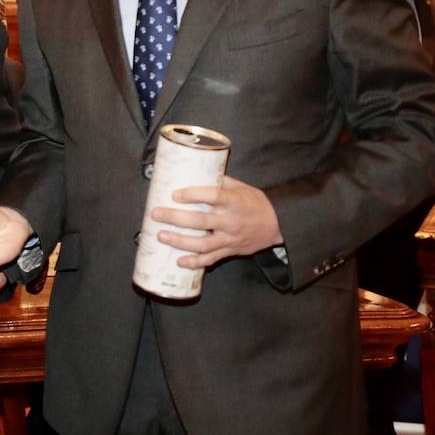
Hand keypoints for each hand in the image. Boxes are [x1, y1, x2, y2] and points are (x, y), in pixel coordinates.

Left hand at [151, 175, 282, 269]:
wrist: (277, 225)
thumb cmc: (255, 203)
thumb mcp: (241, 187)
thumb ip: (220, 182)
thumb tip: (195, 172)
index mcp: (234, 201)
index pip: (212, 196)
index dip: (193, 195)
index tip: (175, 194)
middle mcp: (231, 221)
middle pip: (200, 221)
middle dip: (175, 218)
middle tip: (156, 214)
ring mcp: (230, 238)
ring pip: (202, 243)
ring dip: (180, 241)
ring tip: (161, 236)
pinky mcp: (230, 251)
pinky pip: (211, 259)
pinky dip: (195, 262)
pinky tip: (180, 261)